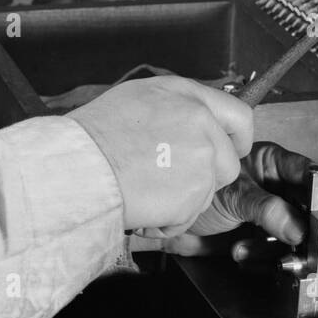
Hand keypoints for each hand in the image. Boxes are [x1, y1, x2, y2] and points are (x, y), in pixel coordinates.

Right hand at [67, 76, 252, 234]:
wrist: (78, 166)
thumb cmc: (94, 134)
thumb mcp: (138, 98)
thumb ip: (176, 107)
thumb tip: (191, 120)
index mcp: (188, 96)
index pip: (240, 116)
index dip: (238, 139)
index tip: (232, 150)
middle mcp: (202, 123)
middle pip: (228, 163)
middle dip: (206, 179)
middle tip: (170, 182)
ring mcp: (201, 160)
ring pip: (207, 194)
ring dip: (181, 202)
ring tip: (143, 192)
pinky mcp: (194, 195)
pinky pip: (188, 218)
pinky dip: (166, 222)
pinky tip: (140, 207)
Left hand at [140, 142, 317, 257]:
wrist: (161, 217)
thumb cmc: (189, 185)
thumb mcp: (232, 194)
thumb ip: (266, 208)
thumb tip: (297, 226)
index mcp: (270, 162)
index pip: (310, 173)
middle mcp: (272, 186)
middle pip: (306, 206)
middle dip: (307, 227)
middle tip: (313, 243)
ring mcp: (265, 213)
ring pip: (292, 234)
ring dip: (273, 245)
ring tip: (248, 245)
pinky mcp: (256, 237)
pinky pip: (272, 252)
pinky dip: (258, 255)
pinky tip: (239, 250)